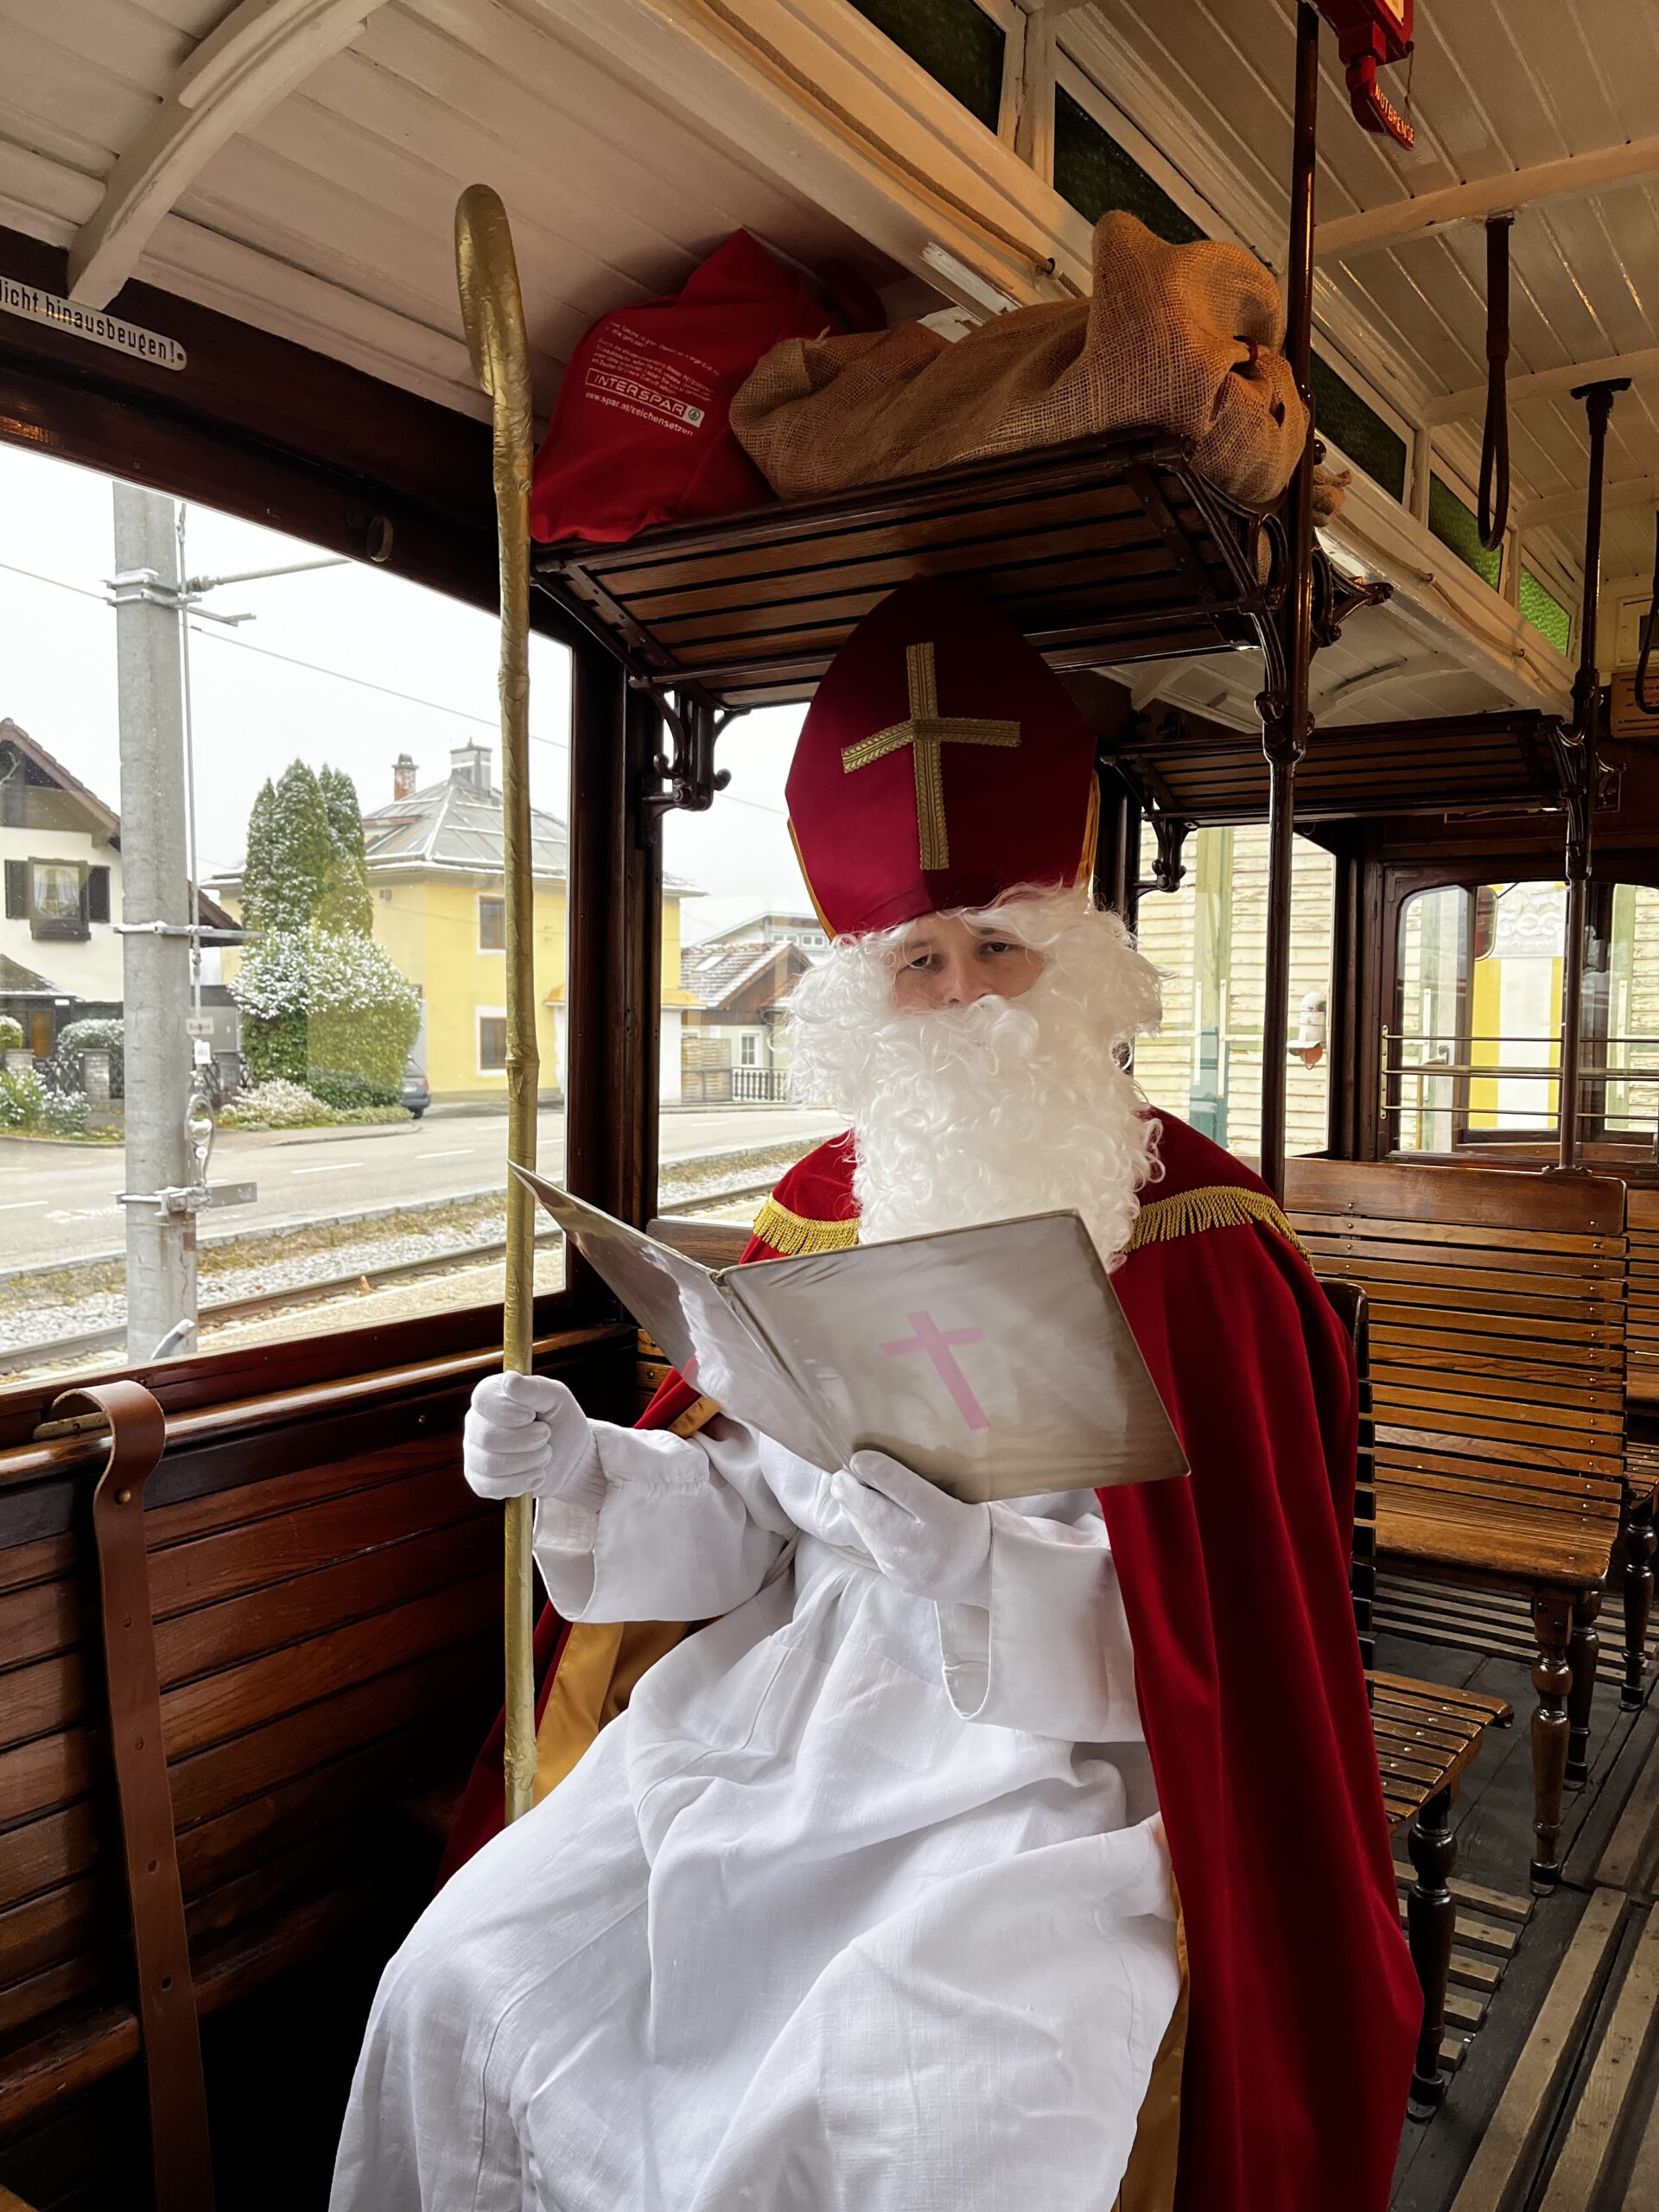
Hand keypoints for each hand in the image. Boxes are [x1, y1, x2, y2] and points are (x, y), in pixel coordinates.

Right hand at [463, 1371, 600, 1504]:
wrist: (570, 1457)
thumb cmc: (560, 1420)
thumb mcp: (556, 1398)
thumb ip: (534, 1389)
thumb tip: (510, 1379)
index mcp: (491, 1396)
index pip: (482, 1399)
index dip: (506, 1411)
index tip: (531, 1416)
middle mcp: (476, 1423)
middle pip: (486, 1436)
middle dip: (526, 1440)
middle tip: (546, 1435)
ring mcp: (474, 1453)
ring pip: (490, 1464)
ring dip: (528, 1462)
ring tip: (546, 1454)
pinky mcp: (479, 1480)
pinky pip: (490, 1487)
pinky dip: (520, 1483)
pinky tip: (537, 1475)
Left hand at [830, 1449, 990, 1603]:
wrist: (987, 1575)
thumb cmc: (976, 1524)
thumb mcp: (968, 1497)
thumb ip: (932, 1481)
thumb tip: (887, 1457)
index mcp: (949, 1518)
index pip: (905, 1490)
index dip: (877, 1471)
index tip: (858, 1457)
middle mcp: (926, 1545)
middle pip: (876, 1512)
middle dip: (851, 1490)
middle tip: (840, 1473)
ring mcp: (909, 1566)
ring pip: (868, 1530)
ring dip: (852, 1508)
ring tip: (844, 1488)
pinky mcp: (897, 1578)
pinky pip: (872, 1546)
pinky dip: (863, 1525)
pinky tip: (859, 1512)